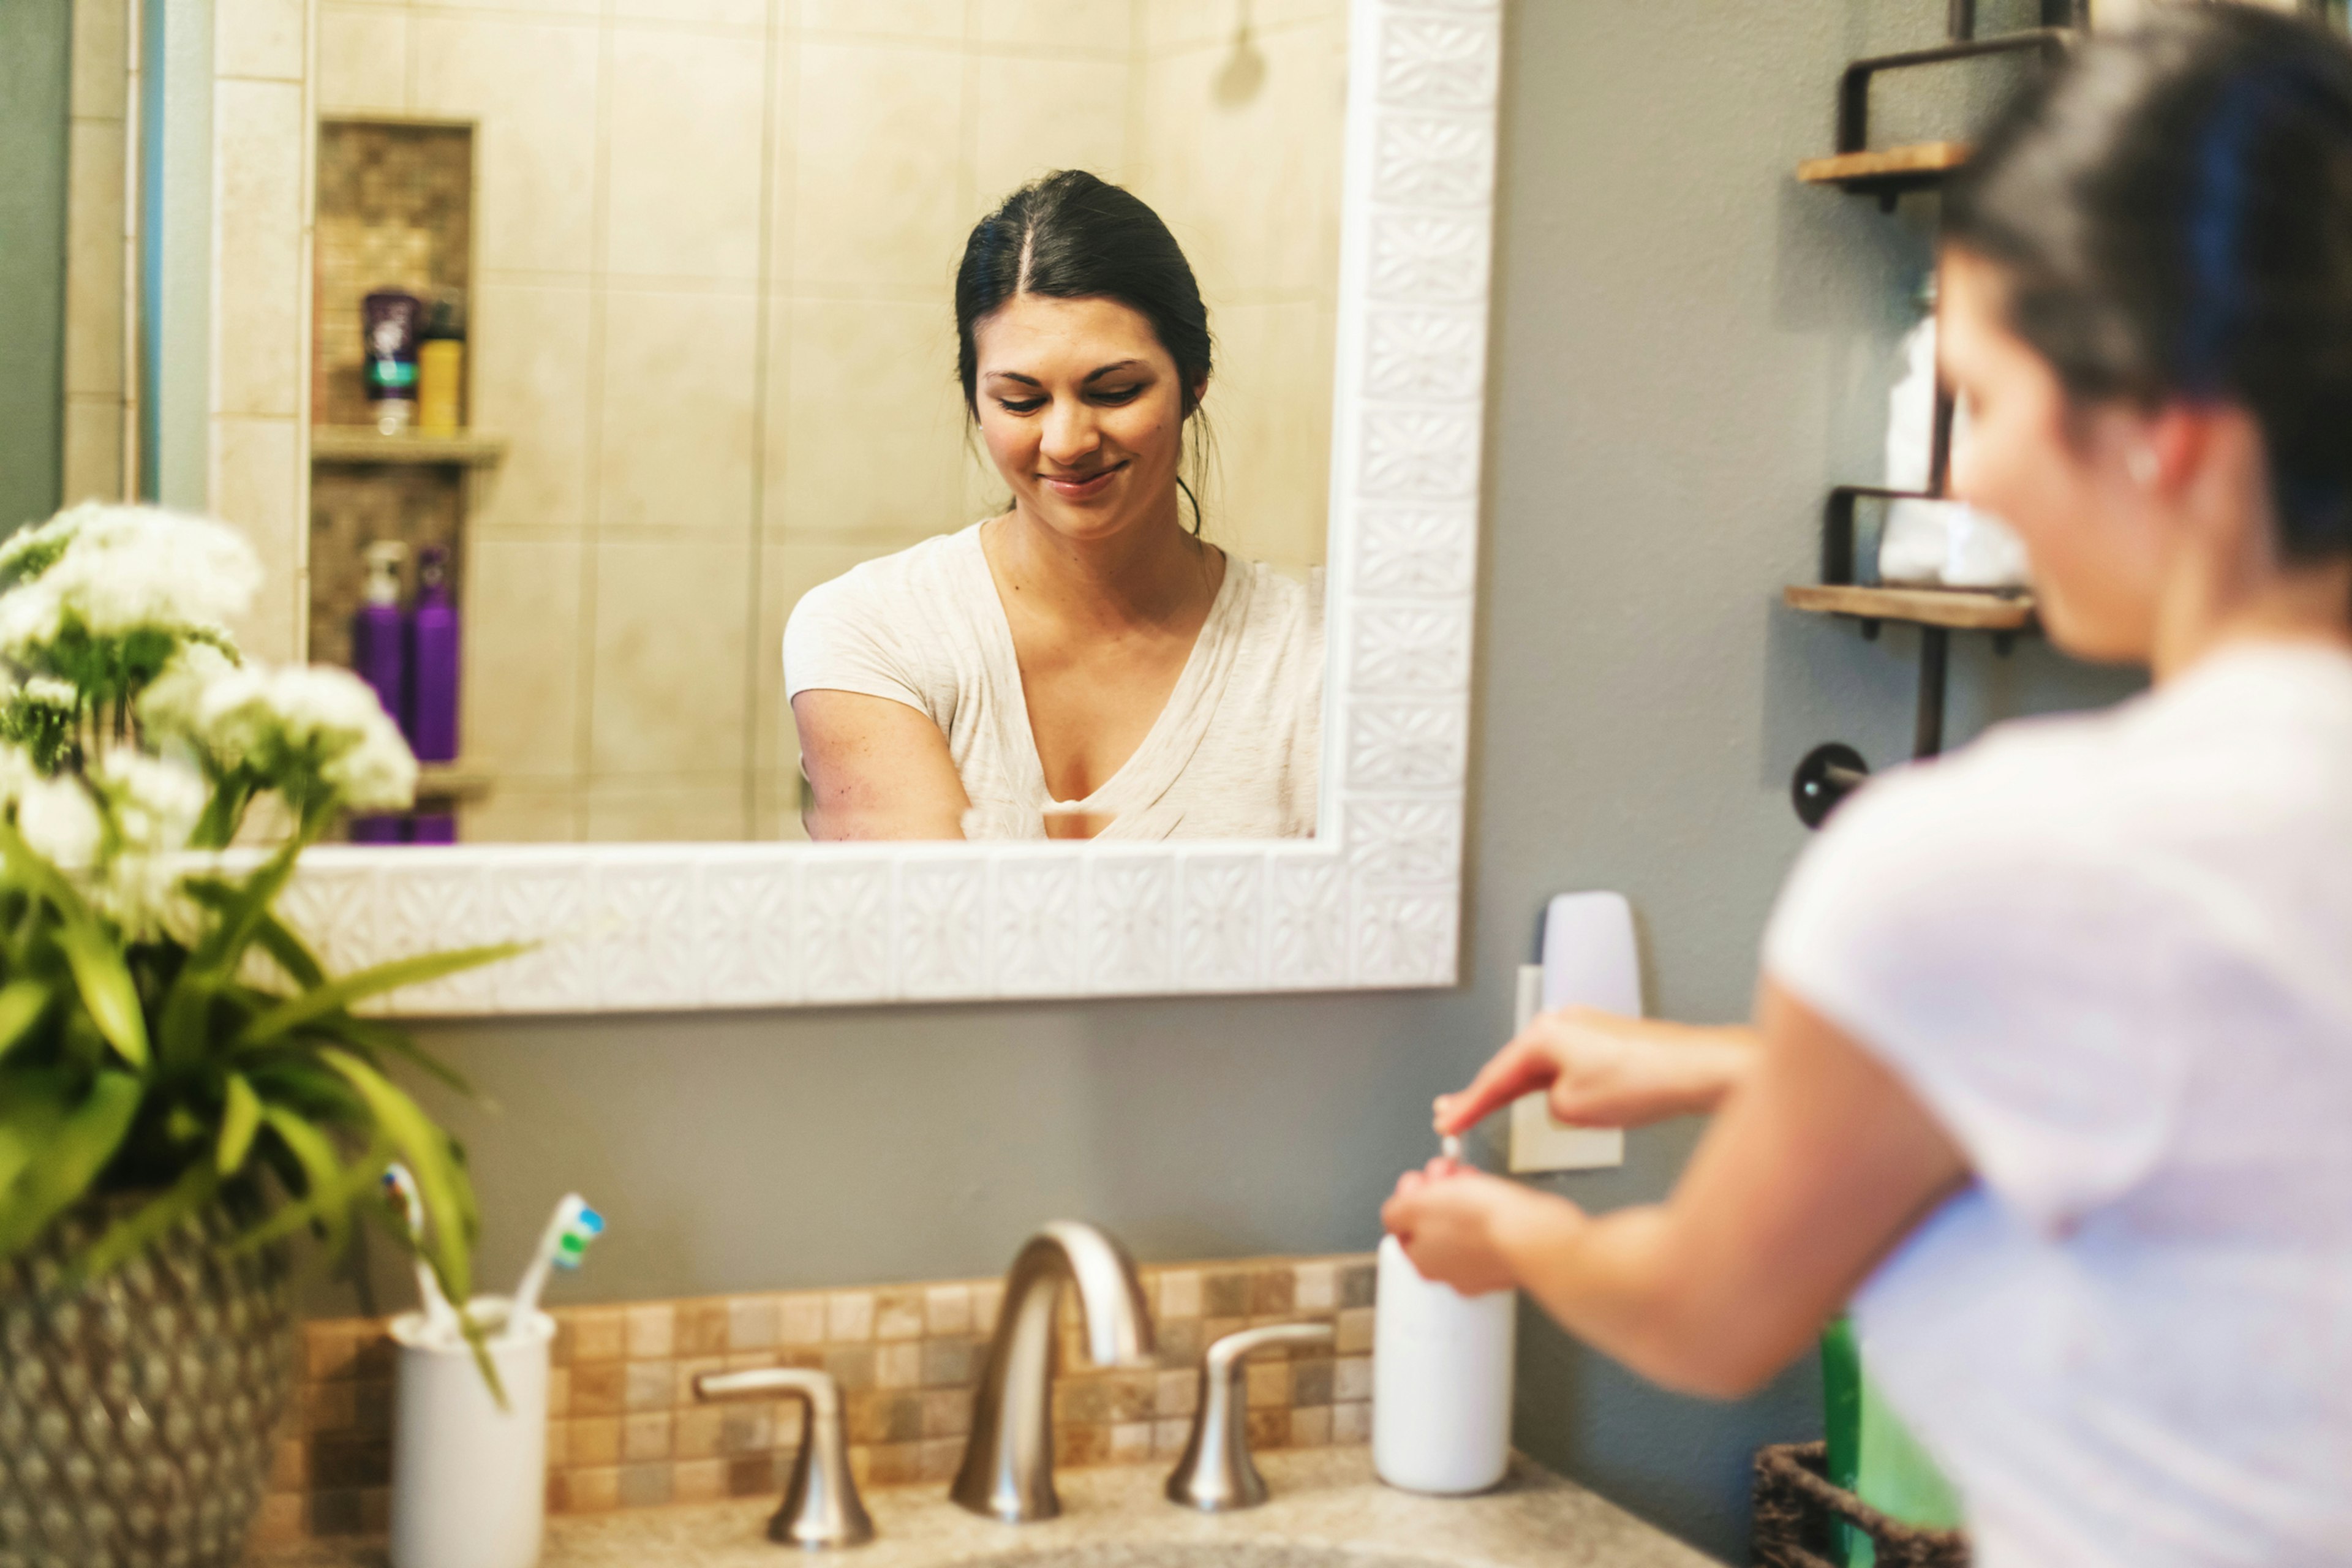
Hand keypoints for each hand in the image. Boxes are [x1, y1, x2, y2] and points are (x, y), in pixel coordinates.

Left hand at [1381, 1159, 1579, 1295]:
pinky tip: (1493, 1195)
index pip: (1402, 1226)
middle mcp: (1448, 1271)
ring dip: (1460, 1194)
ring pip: (1460, 1223)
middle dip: (1435, 1190)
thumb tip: (1393, 1215)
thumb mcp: (1418, 1206)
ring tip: (1469, 1177)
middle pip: (1431, 1222)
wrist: (1536, 1236)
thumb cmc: (1482, 1222)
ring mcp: (1480, 1267)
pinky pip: (1488, 1229)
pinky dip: (1487, 1208)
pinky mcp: (1507, 1257)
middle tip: (1445, 1172)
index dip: (1410, 1195)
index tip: (1421, 1178)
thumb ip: (1396, 1212)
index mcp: (1421, 1261)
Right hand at [1434, 1008, 1758, 1136]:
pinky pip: (1564, 1067)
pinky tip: (1547, 1101)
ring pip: (1539, 1067)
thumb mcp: (1574, 1109)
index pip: (1494, 1076)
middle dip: (1483, 1093)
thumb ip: (1549, 1107)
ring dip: (1517, 1090)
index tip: (1446, 1122)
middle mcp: (1562, 1023)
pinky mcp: (1606, 1042)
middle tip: (1453, 1114)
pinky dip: (1547, 1085)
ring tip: (1489, 1109)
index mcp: (1545, 1033)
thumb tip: (1556, 1103)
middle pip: (1512, 1066)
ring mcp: (1585, 1030)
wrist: (1697, 1070)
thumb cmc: (1645, 1081)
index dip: (1466, 1105)